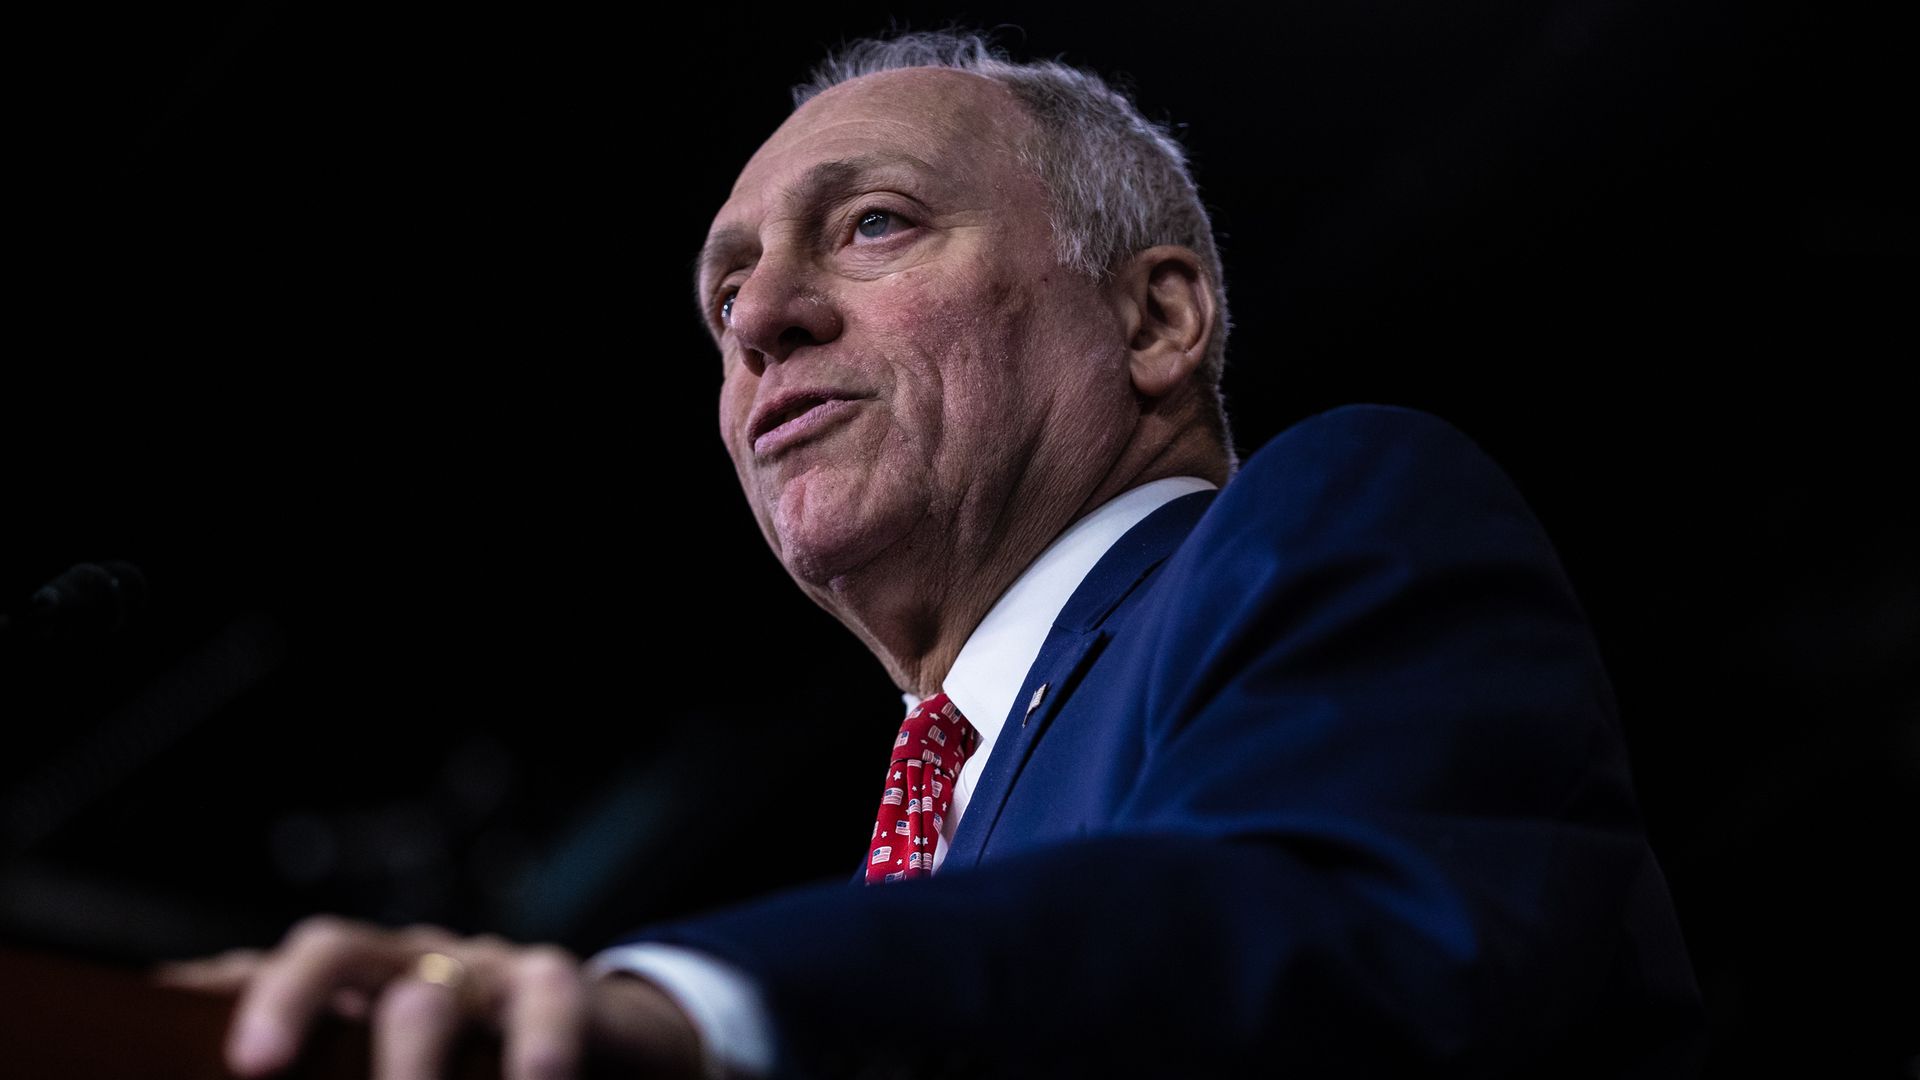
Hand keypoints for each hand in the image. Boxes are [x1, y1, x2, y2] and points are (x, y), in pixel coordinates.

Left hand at [154, 916, 701, 1079]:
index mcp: (356, 985)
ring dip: (408, 1062)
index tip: (178, 1019)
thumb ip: (326, 1059)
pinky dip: (537, 1045)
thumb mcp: (379, 1061)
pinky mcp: (557, 983)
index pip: (273, 970)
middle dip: (287, 1000)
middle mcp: (409, 964)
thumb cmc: (473, 1066)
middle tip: (256, 1067)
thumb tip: (221, 1031)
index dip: (228, 994)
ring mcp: (481, 968)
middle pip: (333, 951)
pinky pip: (547, 1000)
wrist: (607, 1044)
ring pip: (429, 997)